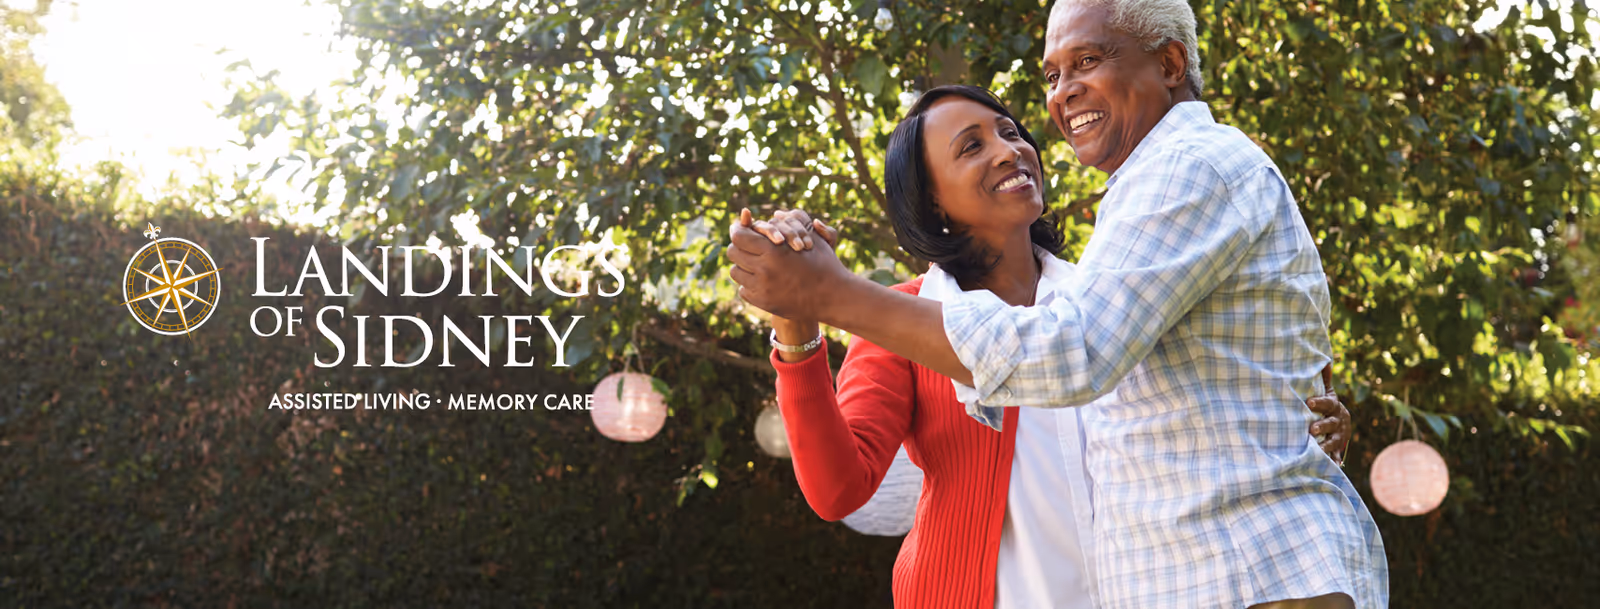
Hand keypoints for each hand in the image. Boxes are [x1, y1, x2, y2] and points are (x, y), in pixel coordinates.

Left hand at [728, 208, 855, 320]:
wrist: (833, 297)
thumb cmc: (824, 263)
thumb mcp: (810, 238)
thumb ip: (788, 223)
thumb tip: (769, 213)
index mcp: (774, 249)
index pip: (738, 236)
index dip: (737, 231)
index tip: (740, 230)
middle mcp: (764, 269)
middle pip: (733, 253)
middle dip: (739, 247)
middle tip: (747, 246)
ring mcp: (762, 288)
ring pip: (735, 272)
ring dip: (743, 266)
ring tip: (755, 264)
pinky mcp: (763, 303)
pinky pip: (743, 290)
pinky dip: (749, 284)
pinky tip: (762, 280)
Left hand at [1307, 365, 1350, 464]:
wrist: (1342, 422)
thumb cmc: (1327, 406)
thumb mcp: (1326, 392)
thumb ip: (1324, 379)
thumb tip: (1324, 361)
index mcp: (1334, 407)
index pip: (1327, 403)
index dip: (1319, 402)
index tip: (1308, 401)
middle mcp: (1338, 422)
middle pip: (1331, 423)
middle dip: (1322, 426)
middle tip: (1311, 429)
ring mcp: (1339, 436)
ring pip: (1334, 442)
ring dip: (1326, 446)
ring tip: (1317, 450)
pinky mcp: (1337, 449)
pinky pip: (1337, 457)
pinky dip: (1334, 462)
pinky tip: (1332, 467)